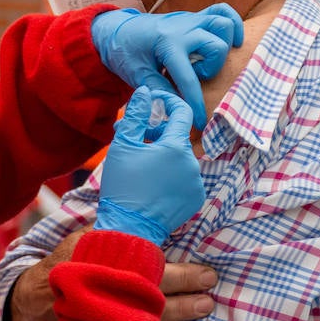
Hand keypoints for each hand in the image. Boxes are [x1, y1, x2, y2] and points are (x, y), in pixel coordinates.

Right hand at [7, 229, 217, 320]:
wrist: (35, 302)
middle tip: (210, 294)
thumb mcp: (85, 241)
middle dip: (189, 297)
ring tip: (203, 308)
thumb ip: (114, 236)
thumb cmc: (67, 264)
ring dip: (182, 316)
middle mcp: (111, 294)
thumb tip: (148, 223)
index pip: (155, 270)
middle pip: (159, 299)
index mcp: (109, 265)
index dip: (184, 275)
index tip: (207, 275)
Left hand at [92, 3, 242, 122]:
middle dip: (210, 69)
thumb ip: (159, 90)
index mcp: (166, 43)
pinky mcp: (194, 17)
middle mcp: (182, 28)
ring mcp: (190, 19)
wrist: (117, 30)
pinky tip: (232, 41)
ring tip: (209, 61)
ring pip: (223, 24)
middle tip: (194, 76)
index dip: (196, 104)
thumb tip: (179, 108)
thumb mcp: (137, 75)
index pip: (189, 78)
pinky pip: (222, 10)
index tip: (201, 123)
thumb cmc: (125, 53)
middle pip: (216, 46)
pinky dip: (233, 23)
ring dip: (223, 46)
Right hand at [96, 86, 204, 245]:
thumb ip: (136, 115)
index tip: (156, 101)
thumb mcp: (123, 145)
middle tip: (134, 137)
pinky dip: (171, 174)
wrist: (129, 228)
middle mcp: (192, 164)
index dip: (169, 102)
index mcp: (176, 147)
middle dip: (157, 133)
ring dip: (163, 154)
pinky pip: (185, 177)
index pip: (182, 112)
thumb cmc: (123, 186)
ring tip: (140, 162)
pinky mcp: (195, 199)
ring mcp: (196, 183)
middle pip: (177, 137)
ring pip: (180, 158)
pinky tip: (152, 182)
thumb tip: (145, 91)